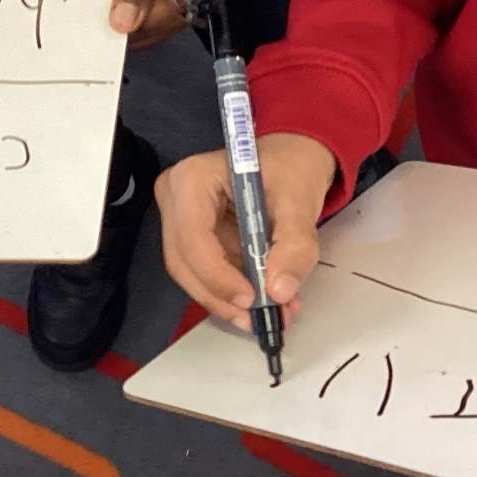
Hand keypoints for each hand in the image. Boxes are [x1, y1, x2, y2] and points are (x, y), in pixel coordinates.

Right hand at [155, 132, 335, 323]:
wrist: (293, 160)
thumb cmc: (290, 168)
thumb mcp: (299, 202)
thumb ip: (294, 246)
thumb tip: (279, 290)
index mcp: (193, 177)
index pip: (192, 235)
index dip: (217, 274)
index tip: (251, 298)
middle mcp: (176, 198)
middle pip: (185, 261)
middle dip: (223, 295)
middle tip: (261, 317)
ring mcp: (181, 219)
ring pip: (192, 274)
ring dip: (229, 300)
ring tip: (272, 311)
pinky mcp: (193, 239)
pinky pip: (205, 274)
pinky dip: (233, 292)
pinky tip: (264, 300)